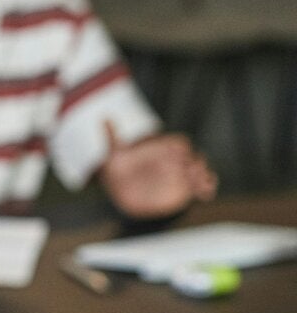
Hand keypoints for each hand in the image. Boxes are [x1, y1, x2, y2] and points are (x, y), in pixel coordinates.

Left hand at [100, 123, 216, 220]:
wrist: (121, 190)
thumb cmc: (118, 168)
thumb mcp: (114, 155)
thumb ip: (113, 138)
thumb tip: (105, 118)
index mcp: (162, 148)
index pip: (179, 143)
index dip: (183, 148)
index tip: (183, 154)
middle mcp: (174, 160)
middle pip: (194, 157)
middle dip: (198, 162)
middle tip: (194, 170)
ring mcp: (181, 174)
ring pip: (201, 171)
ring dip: (205, 176)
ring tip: (203, 184)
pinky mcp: (184, 188)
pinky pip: (201, 187)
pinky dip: (206, 189)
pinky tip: (205, 195)